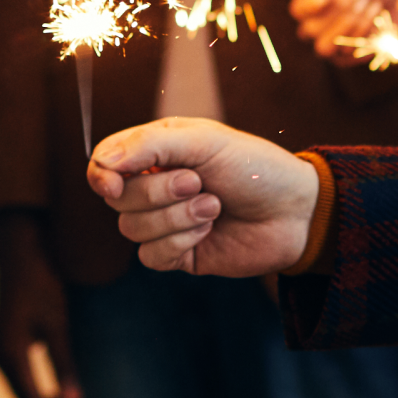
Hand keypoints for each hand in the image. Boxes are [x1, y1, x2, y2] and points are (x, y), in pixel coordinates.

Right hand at [0, 215, 88, 397]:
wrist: (19, 250)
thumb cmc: (39, 282)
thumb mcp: (56, 323)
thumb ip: (63, 363)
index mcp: (9, 355)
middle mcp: (1, 358)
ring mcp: (3, 351)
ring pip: (25, 391)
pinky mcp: (9, 344)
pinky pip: (24, 379)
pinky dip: (45, 389)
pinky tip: (65, 392)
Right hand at [89, 119, 320, 275]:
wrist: (295, 210)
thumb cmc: (253, 166)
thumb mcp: (203, 141)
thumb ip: (148, 145)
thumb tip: (101, 163)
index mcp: (157, 152)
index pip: (105, 162)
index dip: (102, 174)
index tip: (113, 182)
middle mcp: (155, 187)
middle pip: (117, 199)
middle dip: (157, 193)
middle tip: (198, 182)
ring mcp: (165, 223)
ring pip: (132, 229)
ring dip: (175, 218)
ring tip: (214, 206)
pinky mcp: (178, 255)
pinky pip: (151, 257)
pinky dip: (179, 243)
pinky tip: (209, 231)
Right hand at [290, 0, 397, 64]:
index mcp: (309, 7)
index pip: (298, 9)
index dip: (308, 5)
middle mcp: (312, 30)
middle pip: (311, 29)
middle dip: (339, 10)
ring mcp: (327, 47)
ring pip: (326, 45)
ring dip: (353, 23)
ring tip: (374, 3)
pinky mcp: (344, 60)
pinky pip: (349, 52)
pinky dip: (366, 32)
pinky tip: (378, 16)